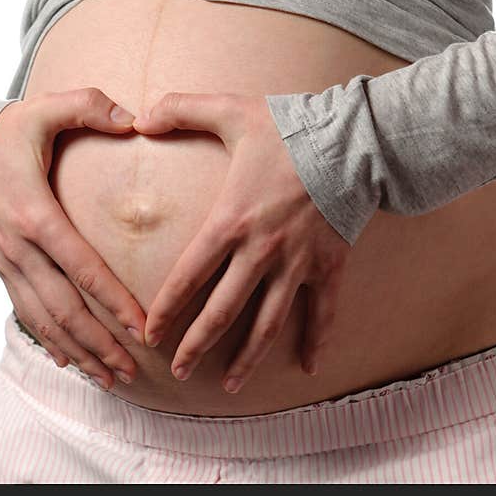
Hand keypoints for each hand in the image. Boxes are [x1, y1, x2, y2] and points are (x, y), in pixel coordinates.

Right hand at [0, 87, 145, 389]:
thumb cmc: (9, 132)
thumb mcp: (45, 108)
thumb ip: (89, 106)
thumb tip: (134, 120)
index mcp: (36, 214)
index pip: (81, 267)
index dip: (112, 300)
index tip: (141, 327)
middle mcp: (20, 248)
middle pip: (64, 308)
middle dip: (99, 342)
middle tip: (131, 369)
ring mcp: (8, 263)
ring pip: (45, 320)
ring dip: (78, 351)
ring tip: (110, 377)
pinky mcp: (2, 268)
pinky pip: (26, 313)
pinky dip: (49, 340)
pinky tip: (70, 362)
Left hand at [131, 92, 351, 392]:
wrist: (356, 139)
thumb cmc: (290, 127)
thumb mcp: (231, 111)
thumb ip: (182, 110)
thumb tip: (139, 117)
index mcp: (230, 222)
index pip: (188, 277)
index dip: (166, 309)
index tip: (150, 334)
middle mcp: (261, 252)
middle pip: (222, 312)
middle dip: (197, 346)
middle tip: (179, 371)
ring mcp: (298, 265)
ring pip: (268, 323)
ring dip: (247, 358)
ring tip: (229, 385)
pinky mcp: (330, 267)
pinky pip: (323, 313)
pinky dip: (317, 340)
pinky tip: (308, 368)